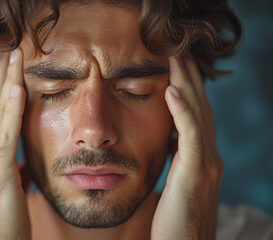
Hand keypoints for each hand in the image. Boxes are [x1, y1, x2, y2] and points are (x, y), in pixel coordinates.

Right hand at [0, 48, 30, 238]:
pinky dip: (10, 112)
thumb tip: (26, 161)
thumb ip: (16, 170)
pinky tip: (16, 90)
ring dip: (5, 84)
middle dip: (0, 79)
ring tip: (13, 57)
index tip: (9, 69)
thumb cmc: (6, 220)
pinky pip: (4, 138)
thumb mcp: (12, 189)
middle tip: (9, 51)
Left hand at [151, 57, 223, 238]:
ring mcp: (206, 163)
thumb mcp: (179, 181)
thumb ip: (179, 157)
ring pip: (198, 115)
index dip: (188, 87)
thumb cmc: (177, 218)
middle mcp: (209, 155)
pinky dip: (183, 113)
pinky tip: (173, 92)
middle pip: (200, 107)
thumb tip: (171, 138)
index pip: (196, 113)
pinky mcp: (196, 173)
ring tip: (176, 58)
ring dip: (187, 84)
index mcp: (201, 156)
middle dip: (189, 77)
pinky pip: (191, 137)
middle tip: (179, 51)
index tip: (176, 66)